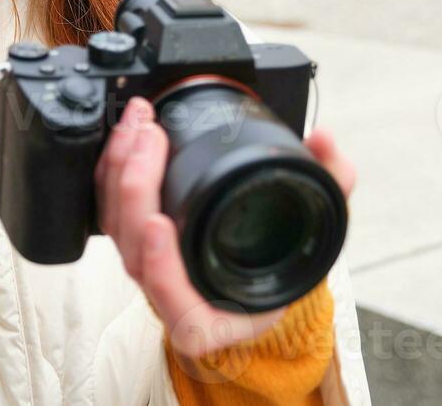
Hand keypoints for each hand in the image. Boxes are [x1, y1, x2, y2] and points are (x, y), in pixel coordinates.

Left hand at [94, 96, 355, 360]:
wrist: (265, 262)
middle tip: (150, 140)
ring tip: (139, 126)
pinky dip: (112, 170)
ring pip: (116, 229)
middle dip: (135, 189)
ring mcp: (150, 269)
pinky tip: (127, 134)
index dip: (160, 268)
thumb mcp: (321, 224)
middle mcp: (175, 297)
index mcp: (217, 315)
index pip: (177, 303)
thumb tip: (325, 140)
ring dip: (119, 172)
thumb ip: (332, 182)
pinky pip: (109, 211)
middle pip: (133, 254)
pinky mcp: (134, 240)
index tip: (158, 224)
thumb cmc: (289, 255)